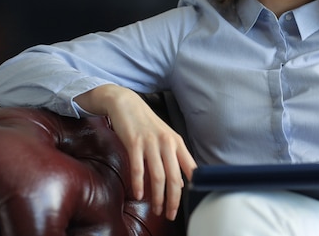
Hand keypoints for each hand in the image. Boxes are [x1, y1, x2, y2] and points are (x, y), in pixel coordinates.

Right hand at [75, 84, 196, 220]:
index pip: (190, 168)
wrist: (126, 103)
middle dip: (174, 199)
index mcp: (177, 142)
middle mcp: (167, 143)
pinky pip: (138, 169)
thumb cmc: (146, 124)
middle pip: (175, 177)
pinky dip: (139, 184)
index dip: (191, 188)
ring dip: (158, 197)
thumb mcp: (165, 138)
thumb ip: (174, 158)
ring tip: (157, 209)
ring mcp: (151, 143)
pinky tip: (139, 196)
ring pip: (158, 176)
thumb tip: (181, 182)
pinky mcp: (134, 143)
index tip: (188, 202)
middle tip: (171, 214)